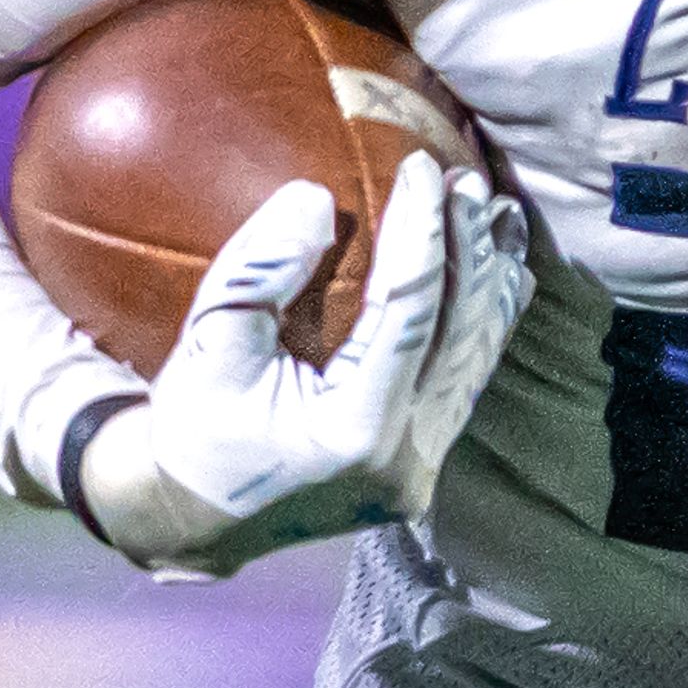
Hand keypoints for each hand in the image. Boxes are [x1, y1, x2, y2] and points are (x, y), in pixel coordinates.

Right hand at [79, 155, 531, 579]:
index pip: (408, 309)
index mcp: (351, 433)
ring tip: (499, 212)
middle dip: (468, 248)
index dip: (422, 230)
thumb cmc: (191, 430)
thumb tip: (317, 197)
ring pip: (475, 357)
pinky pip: (466, 382)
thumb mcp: (207, 345)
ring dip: (490, 280)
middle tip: (468, 181)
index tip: (422, 166)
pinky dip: (484, 321)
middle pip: (460, 331)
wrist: (189, 522)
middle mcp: (403, 458)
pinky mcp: (423, 466)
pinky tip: (499, 271)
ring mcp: (421, 469)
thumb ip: (258, 271)